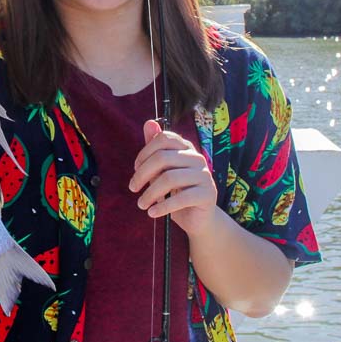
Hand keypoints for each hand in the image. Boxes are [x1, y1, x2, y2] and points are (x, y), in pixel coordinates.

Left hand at [129, 120, 218, 235]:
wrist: (197, 219)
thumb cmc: (176, 193)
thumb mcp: (161, 172)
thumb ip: (154, 149)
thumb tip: (148, 122)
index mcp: (186, 149)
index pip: (163, 138)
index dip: (145, 152)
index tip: (135, 169)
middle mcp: (197, 158)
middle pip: (163, 158)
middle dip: (142, 174)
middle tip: (133, 188)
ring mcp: (205, 175)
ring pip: (170, 178)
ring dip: (150, 194)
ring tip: (141, 204)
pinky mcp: (208, 194)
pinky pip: (181, 198)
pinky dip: (162, 207)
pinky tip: (152, 213)